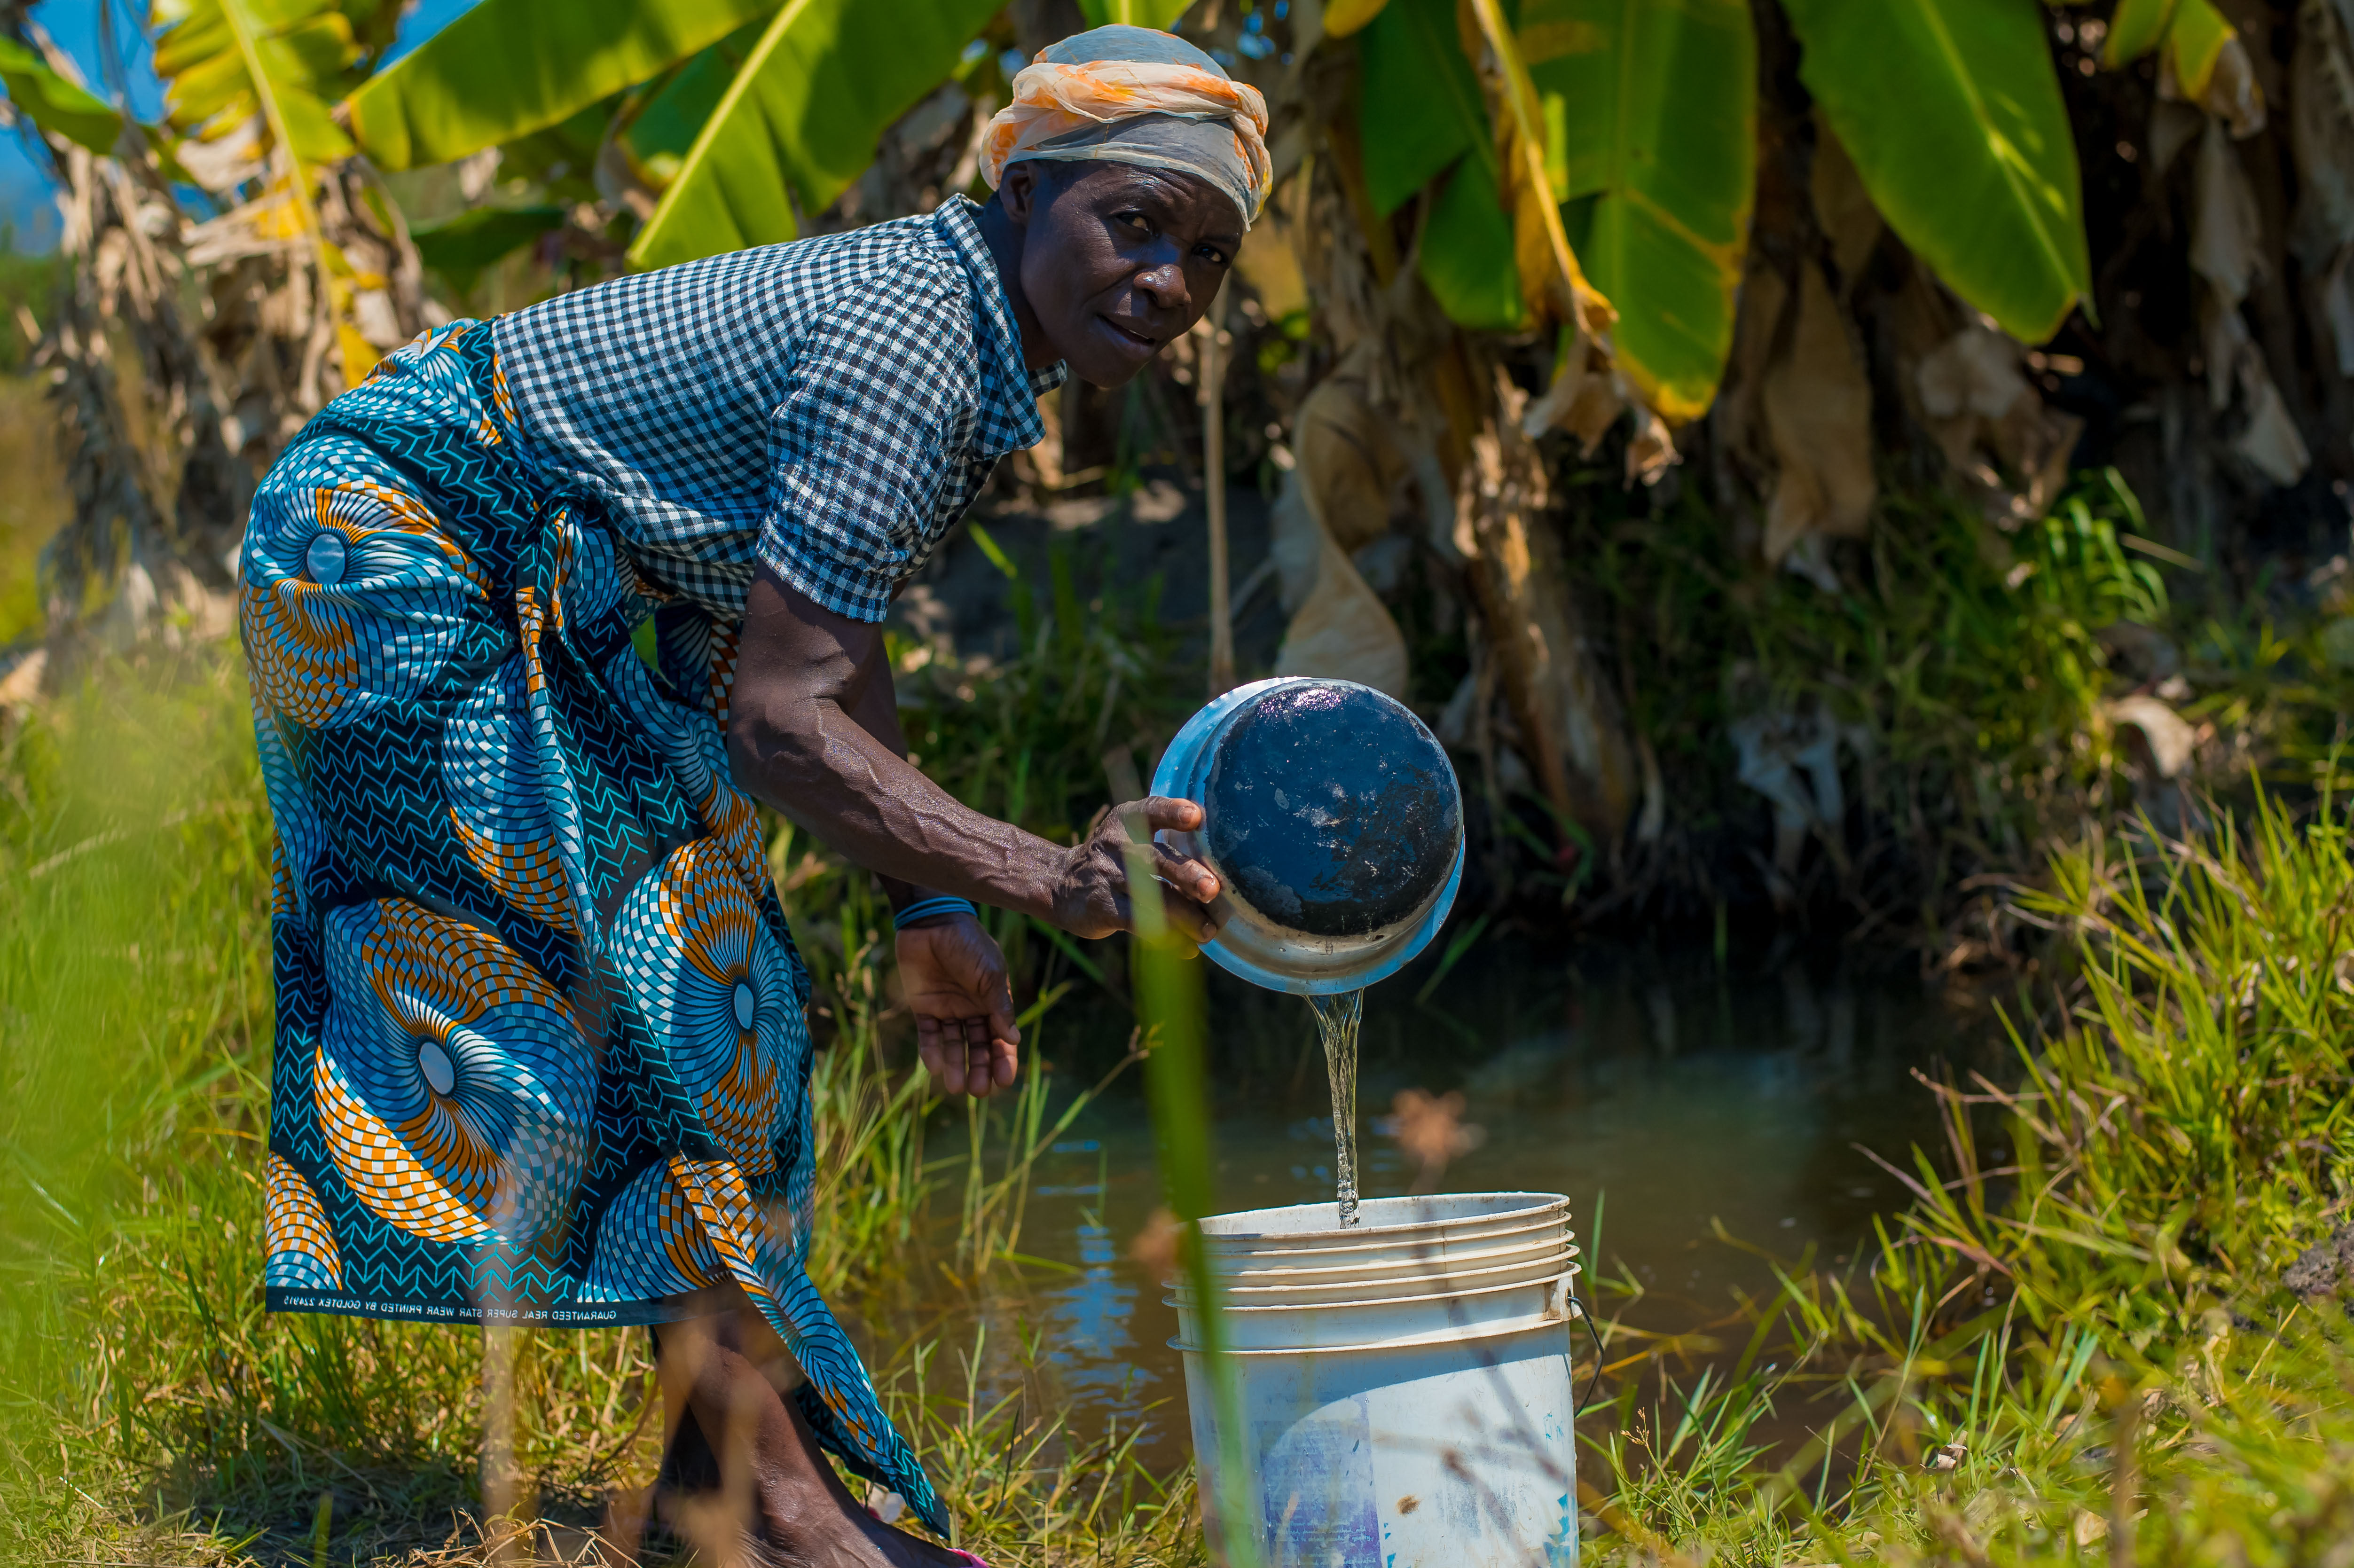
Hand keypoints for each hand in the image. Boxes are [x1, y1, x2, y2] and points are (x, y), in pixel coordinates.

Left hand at [898, 915, 1018, 1097]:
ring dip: (956, 1064)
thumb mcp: (990, 975)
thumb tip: (1014, 1040)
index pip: (1000, 1038)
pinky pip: (928, 1034)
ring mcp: (947, 1007)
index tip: (1004, 1082)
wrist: (931, 922)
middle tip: (978, 1091)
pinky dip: (931, 1051)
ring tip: (956, 1087)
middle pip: (977, 1045)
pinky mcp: (923, 1005)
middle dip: (979, 1068)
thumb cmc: (968, 944)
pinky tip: (936, 1067)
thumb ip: (1000, 1007)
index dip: (1003, 1060)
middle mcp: (971, 1008)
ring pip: (953, 1044)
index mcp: (992, 1000)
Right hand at [1050, 797, 1223, 944]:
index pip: (1152, 810)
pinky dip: (1169, 937)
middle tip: (1213, 890)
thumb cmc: (1114, 860)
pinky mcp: (1103, 907)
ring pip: (1153, 897)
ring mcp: (1109, 876)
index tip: (1196, 817)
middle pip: (1157, 858)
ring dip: (1186, 916)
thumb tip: (1220, 879)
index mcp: (1127, 820)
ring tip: (1209, 930)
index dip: (1173, 812)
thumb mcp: (1129, 837)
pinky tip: (1188, 948)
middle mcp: (1117, 845)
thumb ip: (1167, 846)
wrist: (1059, 883)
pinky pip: (1141, 923)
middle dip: (1187, 874)